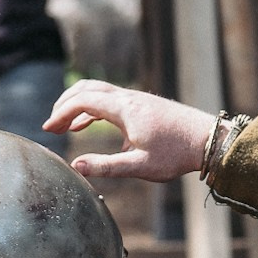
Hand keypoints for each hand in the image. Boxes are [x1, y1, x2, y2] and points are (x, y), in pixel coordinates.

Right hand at [44, 80, 216, 182]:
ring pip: (100, 92)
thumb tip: (76, 167)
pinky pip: (111, 100)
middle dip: (65, 105)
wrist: (208, 140)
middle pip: (88, 90)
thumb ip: (107, 167)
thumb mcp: (140, 166)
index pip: (83, 101)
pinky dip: (94, 109)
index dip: (61, 113)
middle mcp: (129, 98)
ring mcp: (137, 100)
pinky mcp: (144, 105)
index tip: (48, 130)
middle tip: (51, 126)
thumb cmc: (176, 154)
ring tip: (64, 127)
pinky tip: (88, 126)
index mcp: (125, 109)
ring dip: (79, 105)